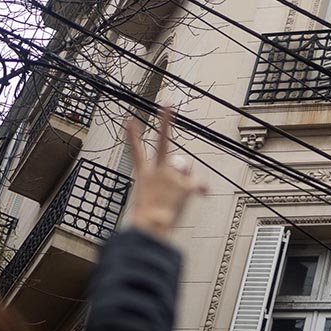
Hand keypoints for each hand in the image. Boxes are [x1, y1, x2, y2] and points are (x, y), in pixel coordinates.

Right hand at [124, 107, 206, 242]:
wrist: (150, 225)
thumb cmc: (146, 219)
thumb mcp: (147, 200)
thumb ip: (164, 182)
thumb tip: (186, 170)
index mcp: (143, 175)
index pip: (135, 151)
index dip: (132, 135)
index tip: (128, 120)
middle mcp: (158, 171)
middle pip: (162, 141)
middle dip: (165, 121)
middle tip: (167, 105)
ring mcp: (172, 176)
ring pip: (185, 168)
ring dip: (184, 177)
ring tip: (176, 196)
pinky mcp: (185, 184)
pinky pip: (200, 183)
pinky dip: (202, 189)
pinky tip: (202, 194)